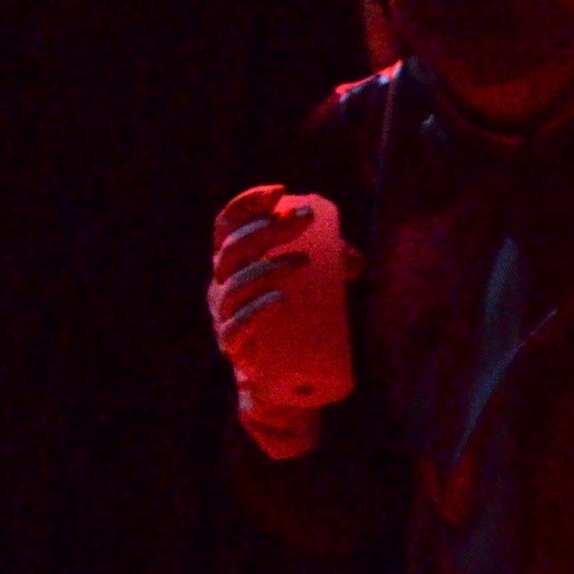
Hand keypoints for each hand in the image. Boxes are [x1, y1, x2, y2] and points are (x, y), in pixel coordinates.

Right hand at [210, 185, 358, 454]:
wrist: (281, 380)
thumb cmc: (294, 321)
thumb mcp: (312, 287)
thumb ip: (333, 267)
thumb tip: (353, 259)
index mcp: (231, 265)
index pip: (226, 226)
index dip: (246, 204)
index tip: (279, 192)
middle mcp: (219, 286)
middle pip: (232, 249)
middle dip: (268, 228)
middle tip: (305, 219)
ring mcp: (223, 318)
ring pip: (235, 286)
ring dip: (268, 266)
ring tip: (303, 260)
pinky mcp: (234, 348)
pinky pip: (238, 328)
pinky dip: (259, 311)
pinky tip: (279, 299)